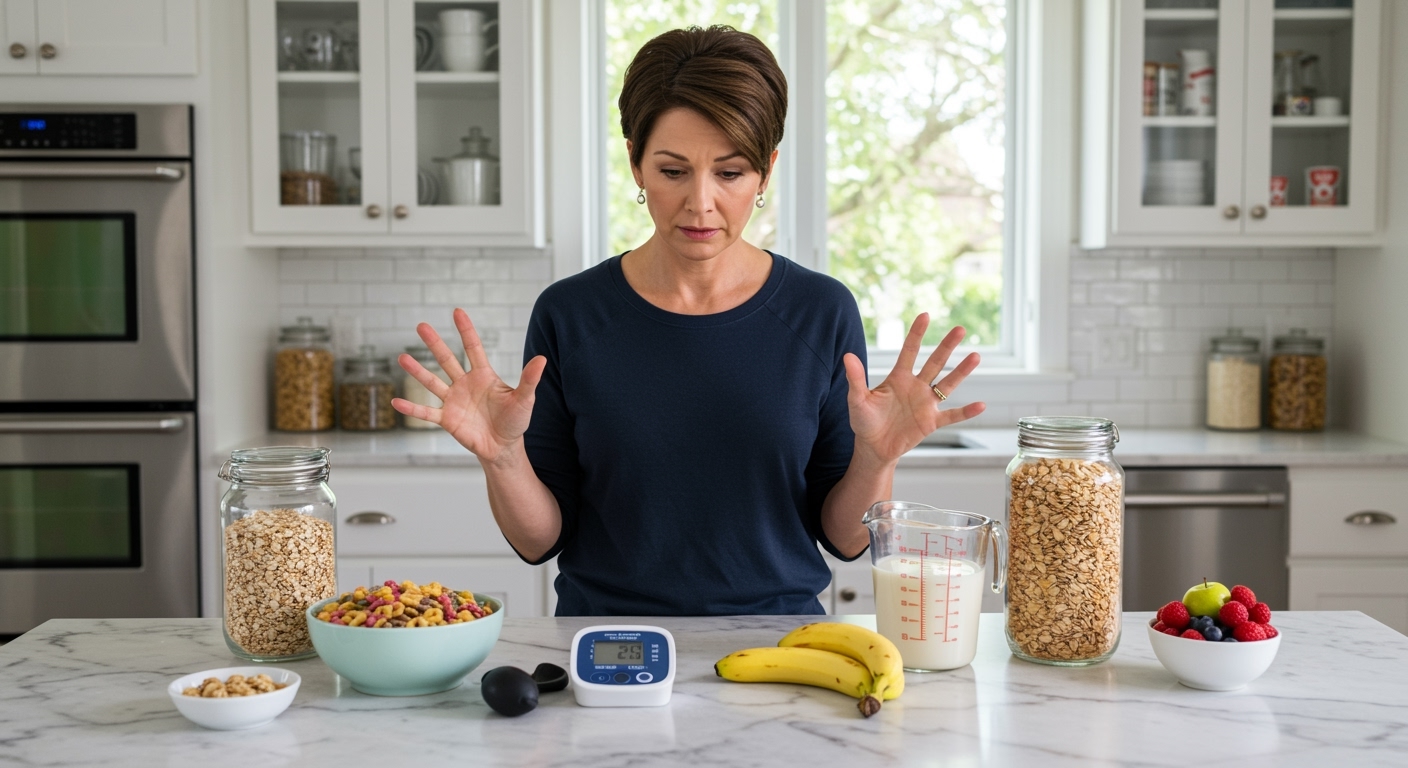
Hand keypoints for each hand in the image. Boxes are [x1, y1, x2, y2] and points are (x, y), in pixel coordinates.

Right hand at [391, 309, 547, 464]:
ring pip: (432, 382)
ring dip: (417, 371)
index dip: (465, 330)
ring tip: (402, 358)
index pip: (473, 348)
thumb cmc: (515, 421)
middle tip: (420, 325)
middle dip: (434, 343)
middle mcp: (465, 384)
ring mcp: (453, 401)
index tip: (457, 311)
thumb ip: (529, 379)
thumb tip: (542, 359)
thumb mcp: (524, 399)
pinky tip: (396, 402)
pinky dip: (411, 408)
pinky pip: (426, 412)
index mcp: (483, 376)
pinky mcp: (446, 419)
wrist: (503, 447)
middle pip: (446, 360)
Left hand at [842, 314, 985, 463]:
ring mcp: (925, 404)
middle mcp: (916, 387)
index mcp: (898, 378)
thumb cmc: (864, 421)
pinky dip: (966, 412)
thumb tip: (847, 356)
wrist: (873, 447)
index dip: (917, 334)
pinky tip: (981, 405)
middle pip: (935, 363)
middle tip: (960, 329)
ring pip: (947, 385)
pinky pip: (952, 416)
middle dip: (947, 346)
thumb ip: (856, 379)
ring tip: (975, 356)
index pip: (910, 351)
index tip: (925, 315)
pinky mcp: (931, 422)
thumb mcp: (857, 400)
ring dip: (961, 372)